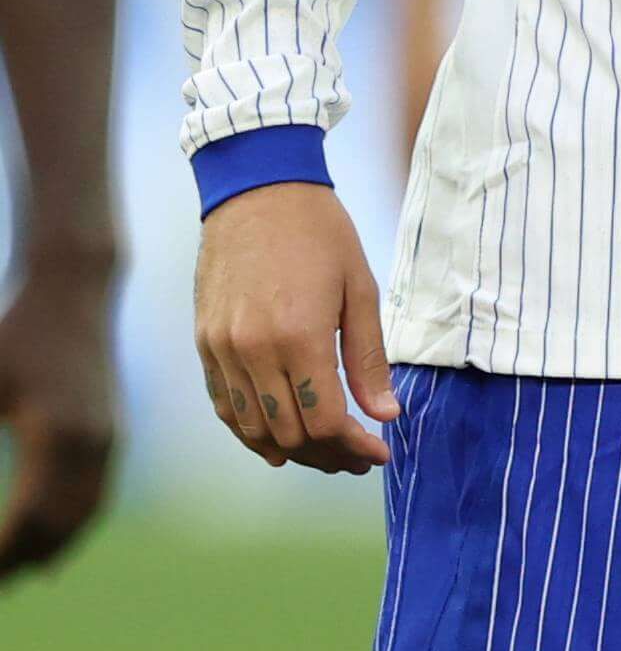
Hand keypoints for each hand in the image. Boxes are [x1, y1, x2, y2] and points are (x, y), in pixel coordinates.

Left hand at [0, 251, 123, 575]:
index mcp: (56, 438)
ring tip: (12, 574)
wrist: (72, 289)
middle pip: (57, 529)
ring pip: (81, 517)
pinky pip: (93, 496)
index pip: (24, 523)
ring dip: (47, 549)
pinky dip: (68, 526)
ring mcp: (107, 440)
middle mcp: (91, 447)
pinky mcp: (111, 433)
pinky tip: (43, 541)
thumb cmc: (10, 331)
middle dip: (19, 562)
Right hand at [189, 181, 396, 474]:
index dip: (354, 447)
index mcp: (298, 336)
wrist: (257, 193)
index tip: (380, 453)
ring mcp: (221, 349)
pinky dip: (251, 431)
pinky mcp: (204, 343)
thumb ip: (369, 358)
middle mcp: (252, 350)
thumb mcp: (361, 290)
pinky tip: (280, 438)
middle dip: (328, 455)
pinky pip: (224, 406)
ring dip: (290, 450)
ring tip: (327, 451)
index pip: (323, 421)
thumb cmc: (321, 235)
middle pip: (288, 434)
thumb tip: (386, 414)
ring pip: (251, 429)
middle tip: (359, 457)